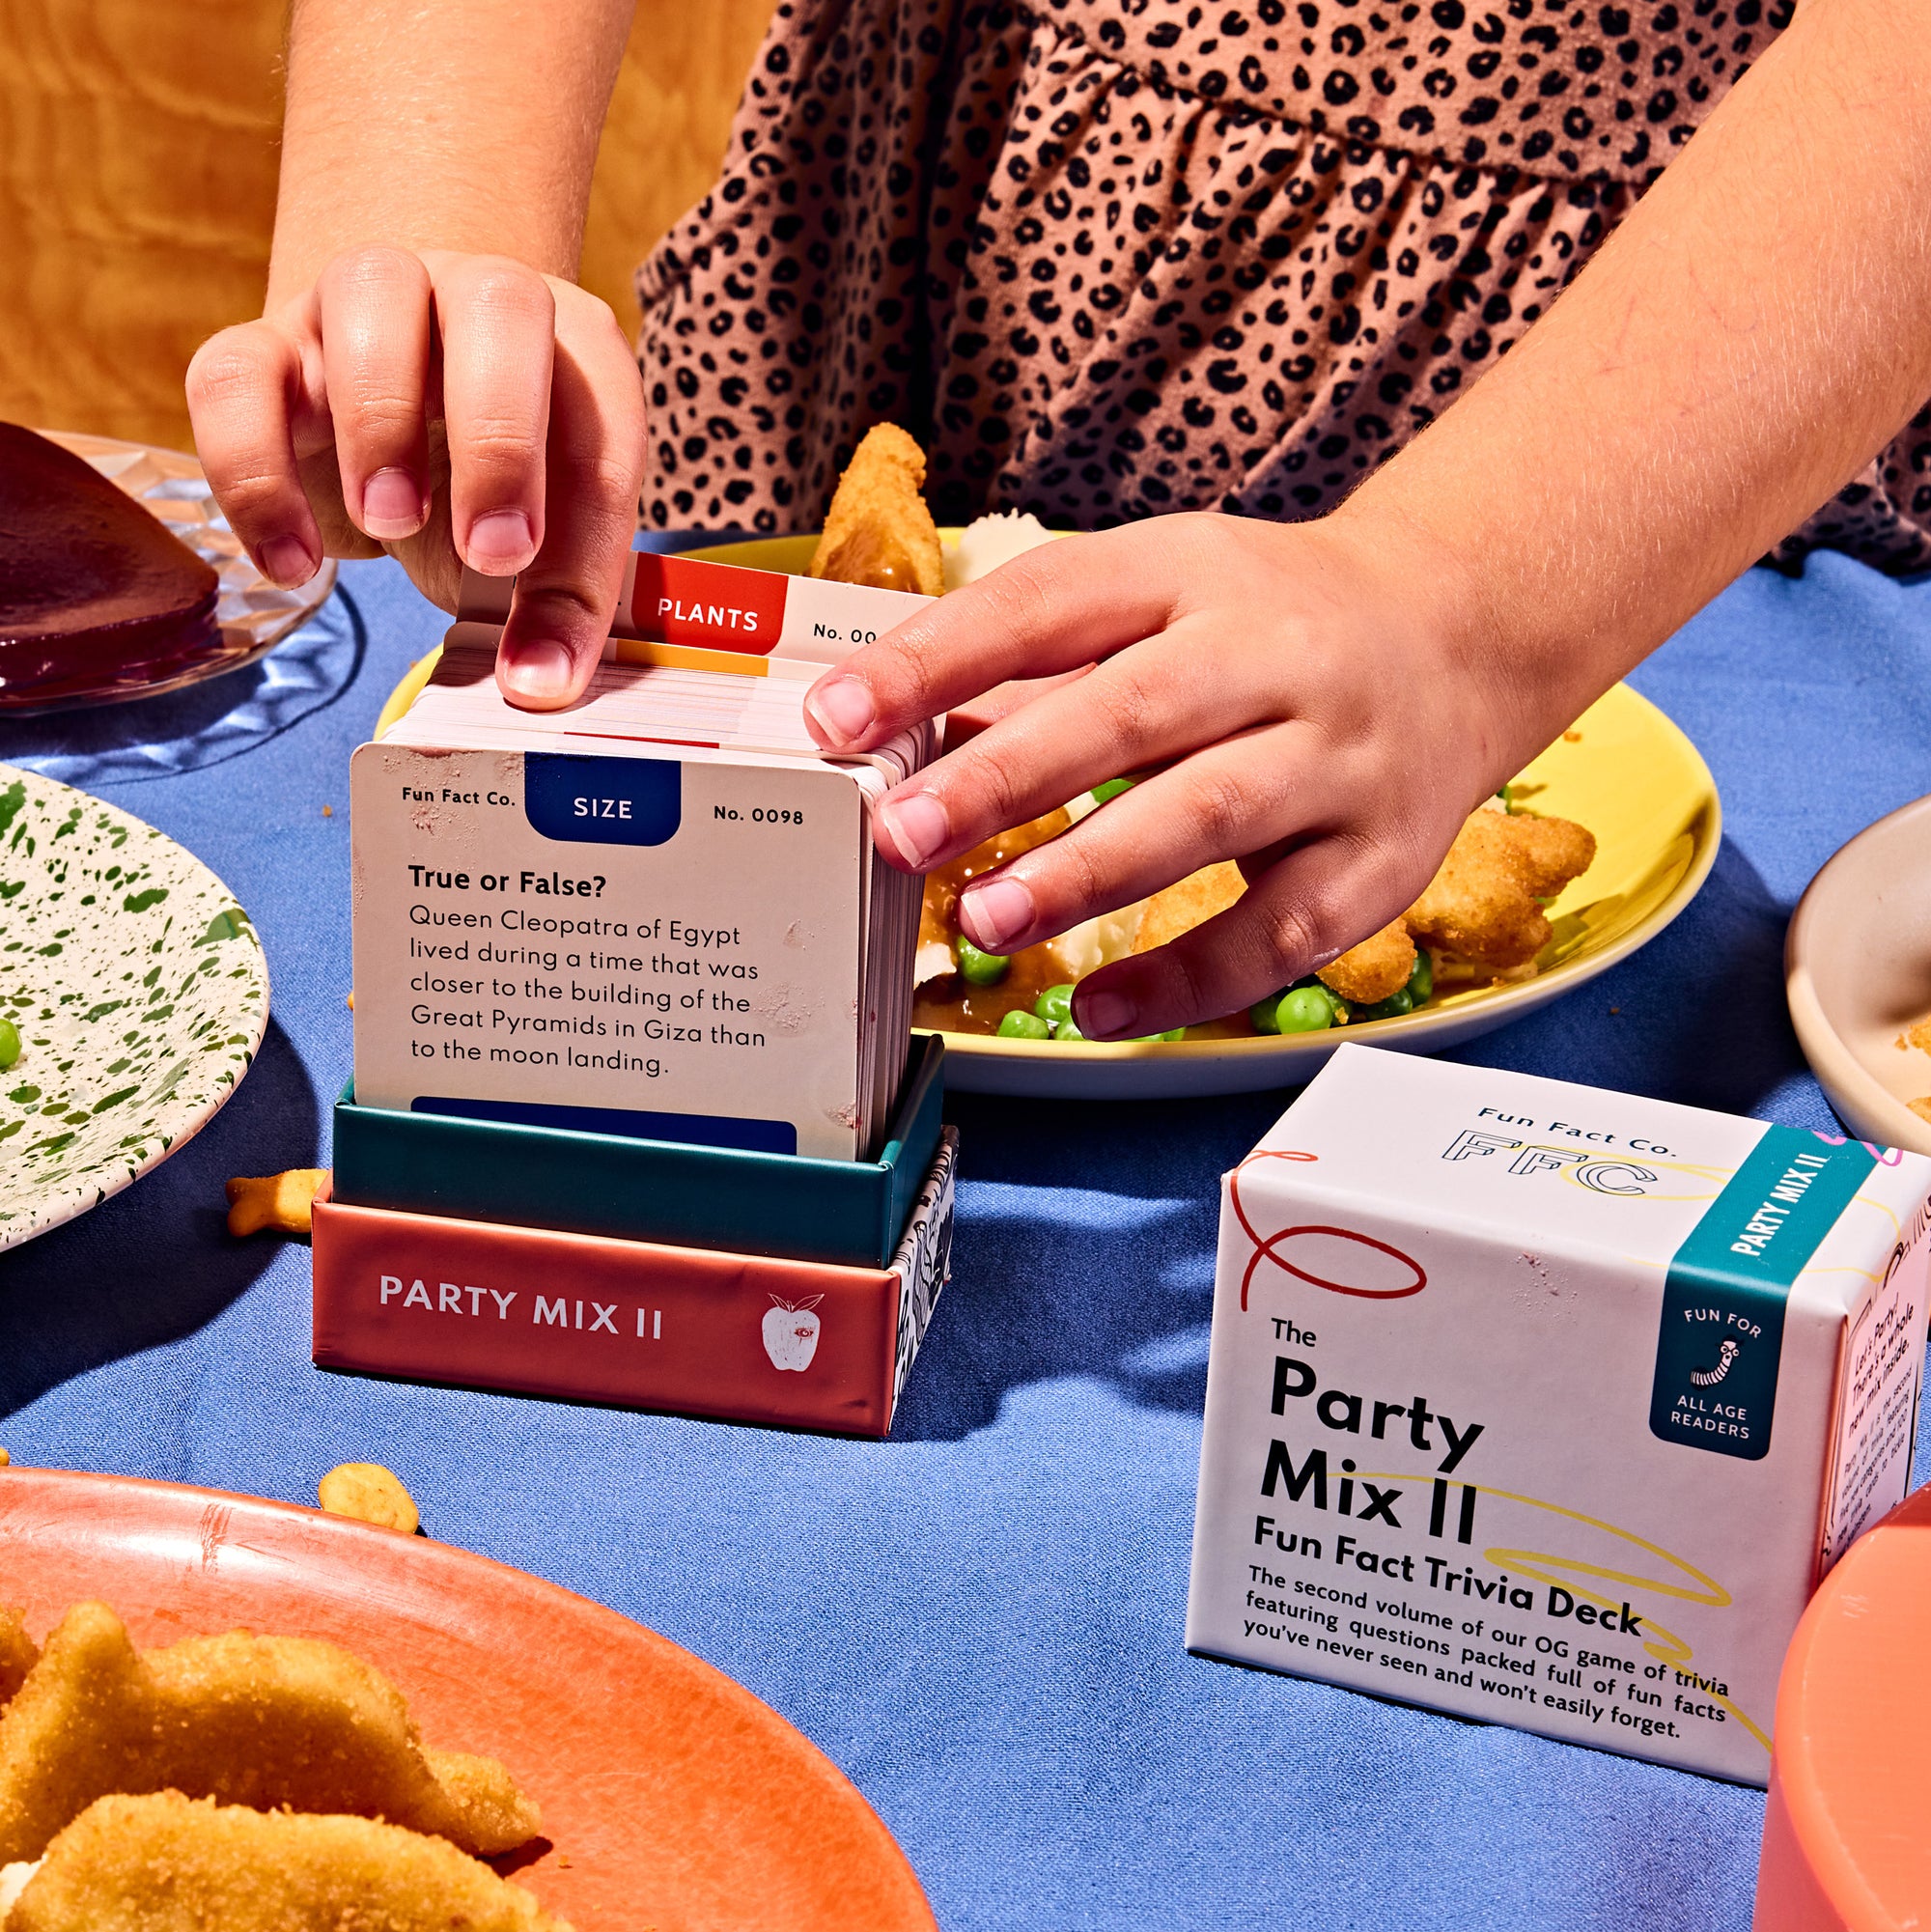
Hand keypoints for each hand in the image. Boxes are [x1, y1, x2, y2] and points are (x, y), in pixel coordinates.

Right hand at [187, 246, 643, 708]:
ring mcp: (362, 305)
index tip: (554, 648)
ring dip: (382, 417)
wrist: (389, 426)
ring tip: (389, 526)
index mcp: (570, 345)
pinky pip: (235, 371)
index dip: (589, 537)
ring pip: (369, 289)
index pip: (602, 419)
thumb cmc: (484, 489)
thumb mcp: (535, 546)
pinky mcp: (265, 345)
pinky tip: (292, 564)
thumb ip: (554, 599)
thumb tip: (541, 684)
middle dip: (502, 438)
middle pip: (499, 305)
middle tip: (494, 557)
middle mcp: (471, 297)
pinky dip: (253, 468)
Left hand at [802, 512, 1545, 1038]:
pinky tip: (1099, 1009)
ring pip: (1206, 816)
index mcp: (1194, 570)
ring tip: (984, 921)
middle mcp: (1276, 654)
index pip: (1050, 601)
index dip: (938, 658)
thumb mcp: (1162, 594)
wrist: (1460, 635)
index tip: (837, 717)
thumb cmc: (1267, 623)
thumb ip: (1037, 661)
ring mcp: (1338, 757)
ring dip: (1086, 874)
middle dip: (1008, 774)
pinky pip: (1280, 931)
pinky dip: (1187, 978)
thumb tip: (887, 727)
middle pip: (1134, 709)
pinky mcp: (1381, 859)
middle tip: (901, 834)